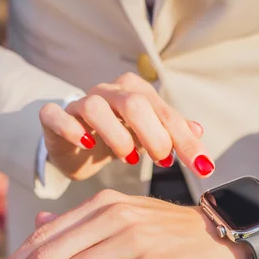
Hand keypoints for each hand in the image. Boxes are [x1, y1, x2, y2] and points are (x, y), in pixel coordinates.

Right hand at [39, 72, 212, 179]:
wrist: (74, 143)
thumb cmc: (116, 137)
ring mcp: (79, 102)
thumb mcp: (148, 136)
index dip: (186, 139)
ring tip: (129, 158)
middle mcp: (108, 91)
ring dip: (116, 135)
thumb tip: (199, 129)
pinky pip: (57, 115)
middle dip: (154, 134)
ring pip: (96, 107)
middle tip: (164, 160)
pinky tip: (86, 145)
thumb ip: (172, 132)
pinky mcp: (54, 117)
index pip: (165, 112)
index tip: (204, 167)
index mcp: (135, 91)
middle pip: (134, 103)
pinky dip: (72, 129)